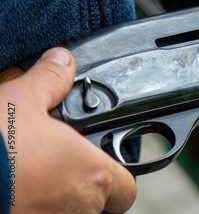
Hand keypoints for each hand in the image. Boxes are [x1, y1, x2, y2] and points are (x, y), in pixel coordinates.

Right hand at [0, 48, 135, 212]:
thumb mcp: (21, 100)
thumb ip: (51, 80)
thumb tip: (62, 61)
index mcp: (90, 174)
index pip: (125, 189)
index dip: (115, 177)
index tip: (100, 166)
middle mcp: (78, 208)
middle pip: (94, 203)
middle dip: (77, 185)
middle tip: (53, 165)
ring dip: (53, 200)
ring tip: (26, 177)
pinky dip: (30, 208)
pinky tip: (12, 193)